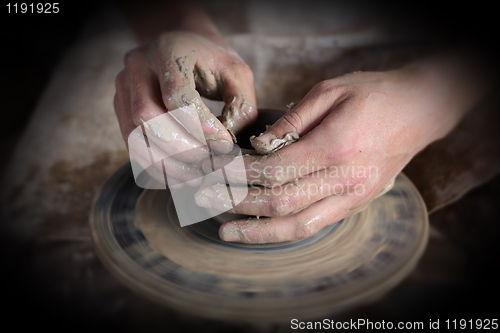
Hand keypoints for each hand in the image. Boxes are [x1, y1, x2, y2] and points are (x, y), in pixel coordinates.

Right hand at [114, 31, 256, 187]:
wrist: (181, 44)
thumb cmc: (211, 61)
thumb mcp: (236, 73)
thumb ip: (240, 105)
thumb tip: (228, 147)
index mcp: (168, 50)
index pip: (177, 96)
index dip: (201, 127)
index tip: (225, 146)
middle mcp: (139, 66)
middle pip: (148, 117)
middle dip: (182, 148)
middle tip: (210, 165)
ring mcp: (124, 87)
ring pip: (134, 135)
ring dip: (166, 163)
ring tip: (196, 177)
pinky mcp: (120, 107)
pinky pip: (131, 143)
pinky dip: (154, 165)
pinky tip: (179, 176)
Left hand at [196, 65, 473, 242]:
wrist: (420, 111)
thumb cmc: (373, 94)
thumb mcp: (330, 91)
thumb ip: (292, 120)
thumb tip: (259, 145)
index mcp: (336, 147)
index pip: (275, 171)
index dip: (240, 175)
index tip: (215, 172)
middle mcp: (345, 179)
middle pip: (281, 204)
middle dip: (238, 204)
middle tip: (205, 201)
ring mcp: (353, 197)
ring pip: (298, 226)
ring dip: (257, 232)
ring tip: (226, 232)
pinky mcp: (356, 204)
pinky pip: (315, 226)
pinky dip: (283, 231)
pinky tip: (260, 230)